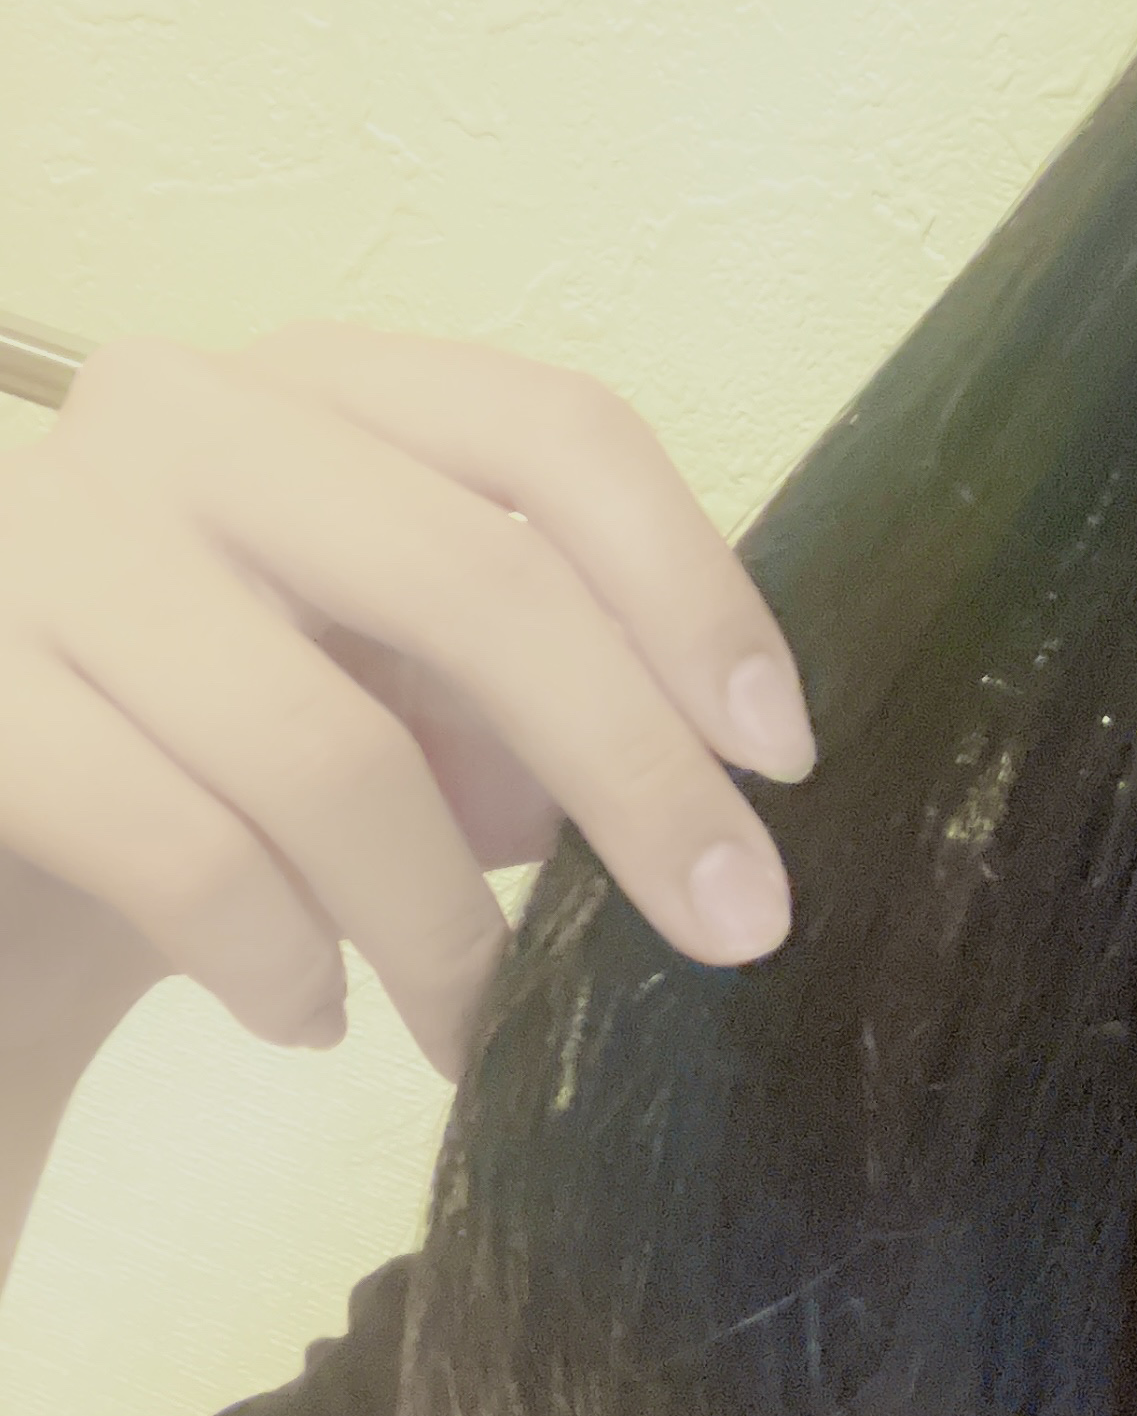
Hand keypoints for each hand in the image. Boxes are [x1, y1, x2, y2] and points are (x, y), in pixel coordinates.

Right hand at [0, 321, 816, 1077]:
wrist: (1, 813)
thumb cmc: (224, 735)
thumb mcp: (399, 683)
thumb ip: (533, 692)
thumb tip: (708, 798)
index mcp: (333, 390)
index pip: (562, 433)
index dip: (695, 592)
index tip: (780, 754)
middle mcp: (188, 418)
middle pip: (480, 578)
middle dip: (636, 775)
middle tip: (730, 927)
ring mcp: (47, 543)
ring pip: (332, 752)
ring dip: (444, 929)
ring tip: (474, 1026)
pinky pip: (188, 855)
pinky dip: (284, 965)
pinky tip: (312, 1014)